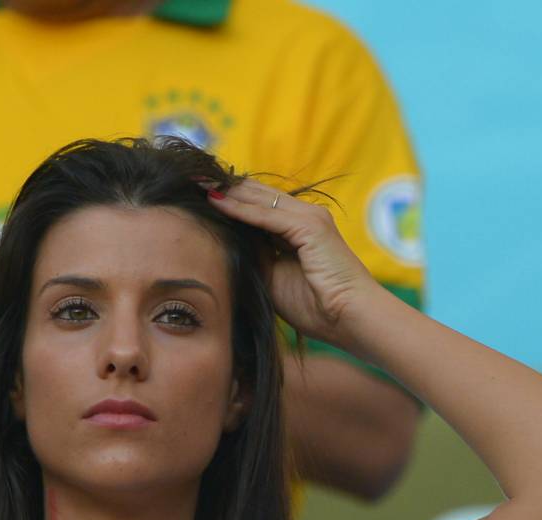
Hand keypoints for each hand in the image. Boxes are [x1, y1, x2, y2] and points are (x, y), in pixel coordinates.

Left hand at [205, 176, 378, 345]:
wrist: (351, 319)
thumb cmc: (319, 309)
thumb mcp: (276, 282)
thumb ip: (257, 261)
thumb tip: (229, 248)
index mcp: (299, 230)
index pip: (258, 207)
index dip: (230, 200)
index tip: (199, 197)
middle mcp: (305, 217)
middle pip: (257, 195)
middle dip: (224, 187)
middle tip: (191, 179)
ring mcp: (309, 218)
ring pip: (260, 199)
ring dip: (227, 191)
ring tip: (197, 182)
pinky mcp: (310, 227)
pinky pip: (267, 215)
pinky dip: (241, 208)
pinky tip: (216, 201)